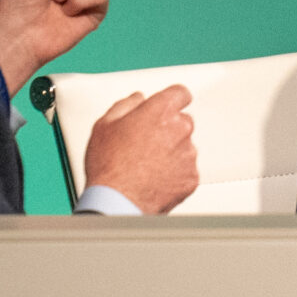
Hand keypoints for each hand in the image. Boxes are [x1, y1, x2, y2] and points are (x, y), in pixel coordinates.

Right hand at [81, 86, 197, 212]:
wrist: (117, 202)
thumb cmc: (108, 166)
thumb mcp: (105, 125)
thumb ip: (126, 105)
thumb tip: (138, 99)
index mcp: (160, 112)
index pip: (180, 93)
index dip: (172, 99)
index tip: (169, 104)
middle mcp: (180, 130)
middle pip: (182, 121)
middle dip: (168, 128)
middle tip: (145, 142)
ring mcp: (188, 154)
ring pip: (184, 146)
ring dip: (171, 151)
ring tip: (146, 164)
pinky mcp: (191, 176)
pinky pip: (186, 169)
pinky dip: (174, 172)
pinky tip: (154, 177)